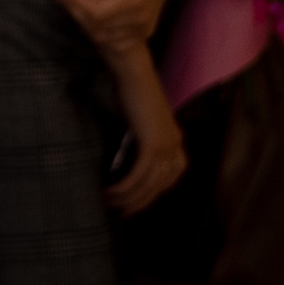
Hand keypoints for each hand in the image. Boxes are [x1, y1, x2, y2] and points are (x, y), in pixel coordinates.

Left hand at [59, 0, 170, 51]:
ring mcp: (144, 29)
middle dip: (77, 13)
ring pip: (104, 37)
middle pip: (99, 27)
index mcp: (136, 0)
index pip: (98, 13)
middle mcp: (141, 19)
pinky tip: (91, 15)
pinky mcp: (144, 33)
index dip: (77, 5)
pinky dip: (100, 32)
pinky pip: (115, 42)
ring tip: (76, 5)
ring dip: (86, 24)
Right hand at [104, 53, 187, 215]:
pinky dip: (124, 186)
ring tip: (108, 202)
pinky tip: (110, 191)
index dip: (151, 196)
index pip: (168, 180)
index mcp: (175, 141)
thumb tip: (125, 159)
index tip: (134, 204)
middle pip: (159, 187)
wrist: (135, 71)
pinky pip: (139, 175)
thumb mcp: (139, 121)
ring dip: (127, 198)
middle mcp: (175, 146)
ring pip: (148, 185)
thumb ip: (139, 140)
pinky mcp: (153, 144)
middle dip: (139, 203)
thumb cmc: (132, 91)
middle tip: (120, 213)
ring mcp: (166, 146)